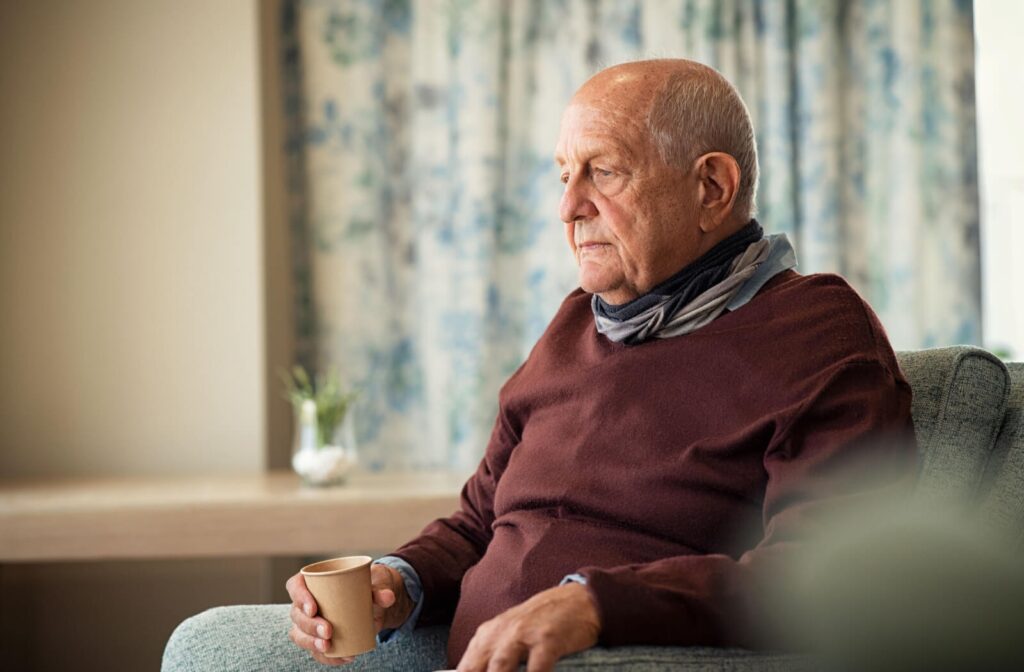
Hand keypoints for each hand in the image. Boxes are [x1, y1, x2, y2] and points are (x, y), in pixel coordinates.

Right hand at [286, 563, 414, 665]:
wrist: (373, 603)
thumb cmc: (365, 587)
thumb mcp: (374, 584)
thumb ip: (380, 590)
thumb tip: (388, 597)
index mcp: (312, 582)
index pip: (295, 586)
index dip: (299, 597)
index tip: (313, 609)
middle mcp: (305, 603)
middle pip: (297, 614)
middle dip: (309, 626)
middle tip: (328, 630)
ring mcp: (309, 623)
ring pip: (299, 635)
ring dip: (311, 643)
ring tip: (328, 646)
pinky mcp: (318, 639)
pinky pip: (315, 651)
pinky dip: (328, 657)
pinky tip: (343, 657)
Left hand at [457, 582, 600, 671]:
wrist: (580, 600)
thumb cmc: (542, 622)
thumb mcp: (509, 633)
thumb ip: (492, 657)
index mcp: (487, 635)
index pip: (464, 669)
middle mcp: (501, 633)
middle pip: (475, 670)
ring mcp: (524, 634)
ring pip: (500, 669)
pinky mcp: (547, 639)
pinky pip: (536, 669)